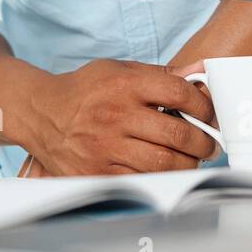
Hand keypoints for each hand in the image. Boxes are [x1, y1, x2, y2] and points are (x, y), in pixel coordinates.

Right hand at [29, 59, 217, 174]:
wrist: (41, 113)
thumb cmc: (84, 91)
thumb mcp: (117, 70)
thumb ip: (159, 73)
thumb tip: (199, 73)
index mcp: (123, 84)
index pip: (178, 93)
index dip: (204, 106)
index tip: (209, 115)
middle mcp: (115, 115)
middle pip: (177, 134)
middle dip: (203, 143)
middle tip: (209, 145)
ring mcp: (105, 147)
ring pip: (164, 163)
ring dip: (187, 164)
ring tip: (191, 160)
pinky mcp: (97, 172)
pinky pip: (142, 181)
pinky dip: (161, 179)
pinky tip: (165, 172)